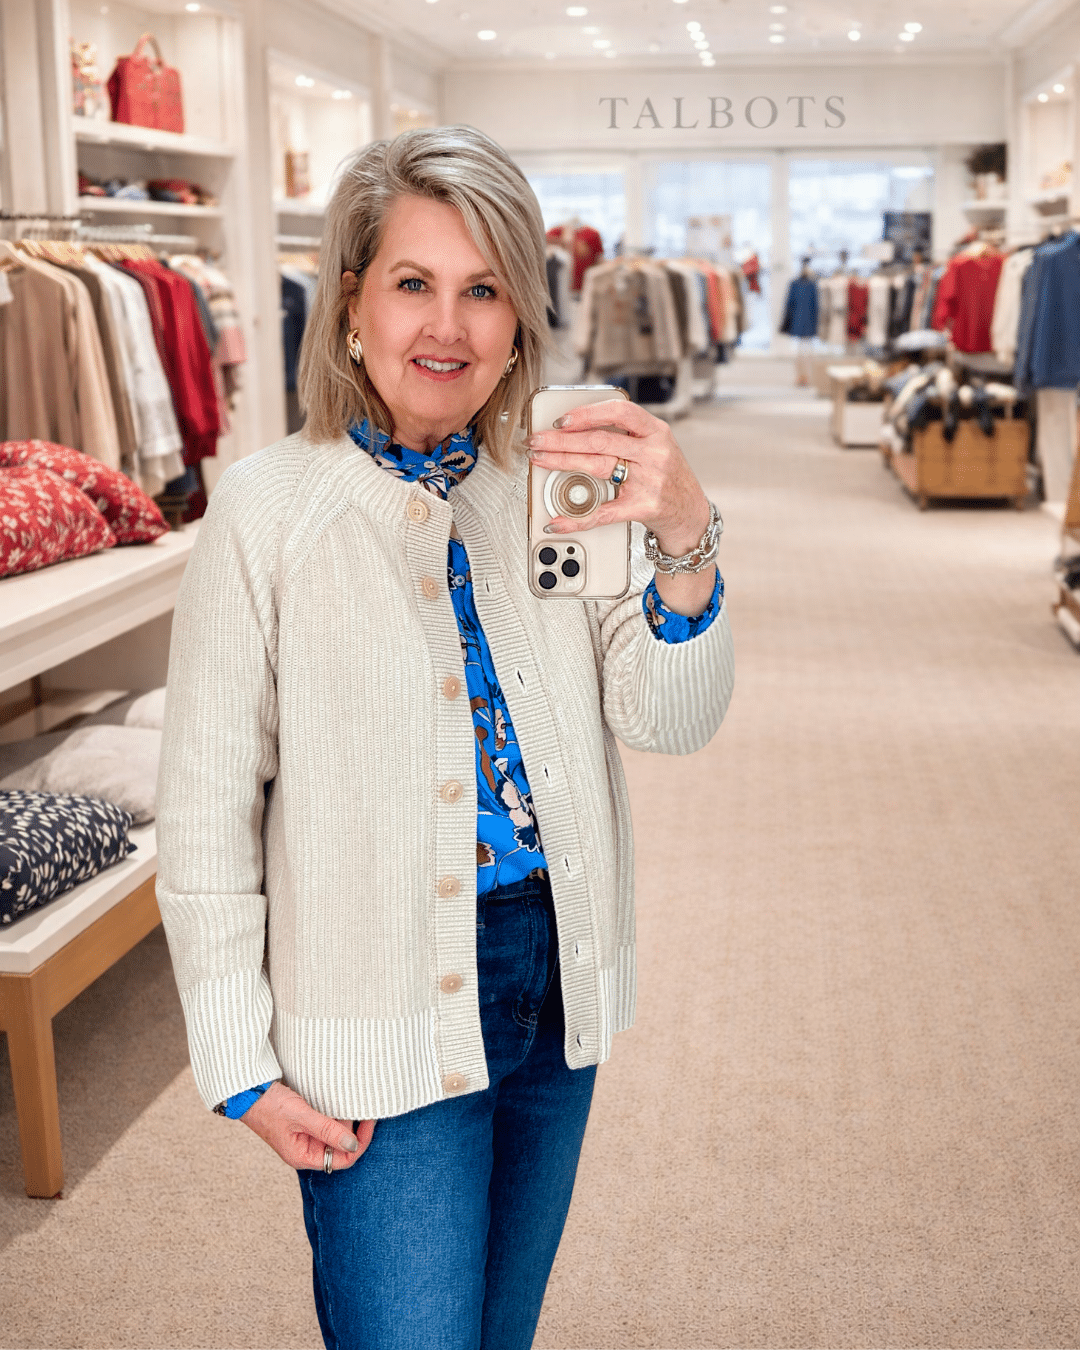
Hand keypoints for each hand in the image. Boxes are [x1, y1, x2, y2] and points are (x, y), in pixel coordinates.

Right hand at [241, 1081, 375, 1171]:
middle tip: (361, 1109)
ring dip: (344, 1122)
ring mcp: (304, 1138)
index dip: (359, 1142)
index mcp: (303, 1157)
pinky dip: (335, 1116)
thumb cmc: (269, 1106)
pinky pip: (326, 1125)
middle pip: (340, 1149)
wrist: (247, 1093)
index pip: (342, 1160)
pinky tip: (338, 1104)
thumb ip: (327, 1130)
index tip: (370, 1121)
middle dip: (354, 1131)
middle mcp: (305, 1151)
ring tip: (349, 1103)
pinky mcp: (303, 1125)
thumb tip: (353, 1144)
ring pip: (334, 1136)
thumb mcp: (301, 1116)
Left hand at [525, 397, 709, 554]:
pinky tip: (558, 519)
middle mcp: (654, 453)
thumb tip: (577, 428)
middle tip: (536, 440)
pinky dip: (576, 518)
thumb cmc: (667, 476)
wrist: (691, 513)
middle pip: (599, 441)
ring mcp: (649, 481)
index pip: (619, 412)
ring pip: (597, 467)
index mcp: (656, 432)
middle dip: (561, 440)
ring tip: (540, 460)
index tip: (561, 419)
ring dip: (562, 462)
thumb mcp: (656, 446)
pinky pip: (602, 512)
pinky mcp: (642, 508)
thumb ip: (625, 434)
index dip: (587, 414)